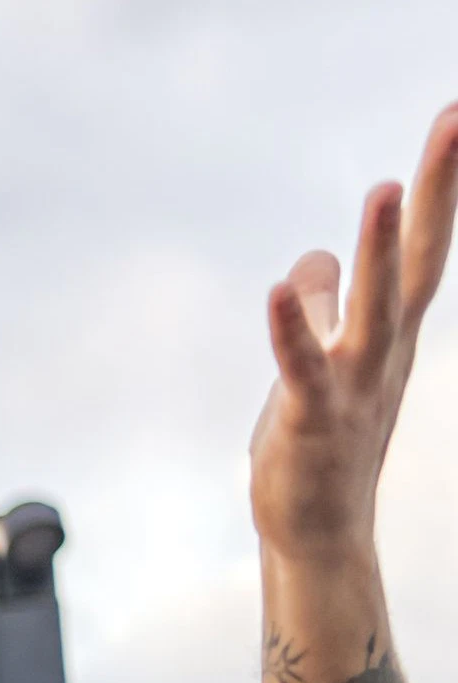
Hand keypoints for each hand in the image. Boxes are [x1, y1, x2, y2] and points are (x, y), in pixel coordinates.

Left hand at [249, 100, 457, 564]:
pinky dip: (292, 328)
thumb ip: (322, 305)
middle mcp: (386, 347)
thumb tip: (313, 261)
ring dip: (380, 248)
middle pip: (420, 255)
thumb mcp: (323, 359)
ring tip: (386, 187)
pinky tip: (279, 290)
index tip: (455, 115)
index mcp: (392, 329)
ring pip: (375, 305)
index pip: (426, 243)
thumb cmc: (322, 440)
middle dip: (435, 189)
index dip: (440, 182)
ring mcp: (355, 382)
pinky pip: (303, 366)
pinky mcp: (311, 418)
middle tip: (454, 118)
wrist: (318, 530)